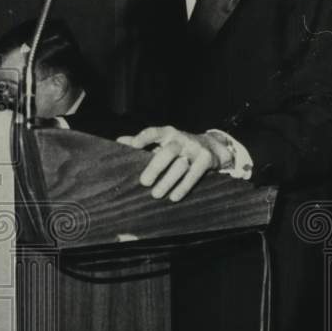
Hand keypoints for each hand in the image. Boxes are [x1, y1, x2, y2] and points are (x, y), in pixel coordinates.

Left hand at [116, 126, 231, 201]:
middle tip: (144, 182)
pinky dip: (183, 187)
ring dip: (168, 181)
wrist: (212, 146)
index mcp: (167, 133)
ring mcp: (195, 149)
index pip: (154, 132)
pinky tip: (173, 197)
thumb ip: (142, 142)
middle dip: (155, 167)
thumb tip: (120, 141)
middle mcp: (181, 139)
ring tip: (156, 194)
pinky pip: (194, 175)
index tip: (133, 146)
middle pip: (168, 152)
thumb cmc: (178, 146)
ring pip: (181, 166)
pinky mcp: (206, 160)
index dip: (143, 138)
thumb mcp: (162, 142)